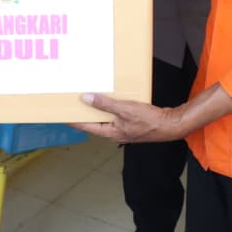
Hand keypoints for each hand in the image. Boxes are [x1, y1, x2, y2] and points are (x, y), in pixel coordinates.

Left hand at [70, 93, 188, 143]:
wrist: (170, 125)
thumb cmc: (149, 121)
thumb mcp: (124, 109)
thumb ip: (105, 104)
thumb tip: (86, 98)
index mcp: (110, 132)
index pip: (85, 127)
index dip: (72, 120)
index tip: (60, 114)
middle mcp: (114, 133)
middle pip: (93, 123)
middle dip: (83, 113)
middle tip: (72, 103)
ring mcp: (122, 129)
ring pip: (104, 118)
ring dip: (96, 109)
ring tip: (87, 98)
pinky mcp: (130, 124)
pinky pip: (114, 115)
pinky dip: (109, 107)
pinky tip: (108, 98)